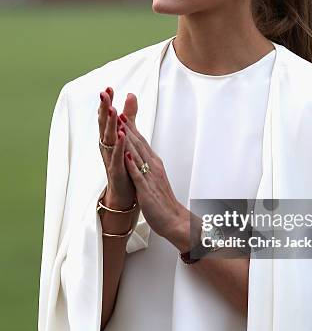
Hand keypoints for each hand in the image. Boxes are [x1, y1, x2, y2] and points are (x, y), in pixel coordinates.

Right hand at [98, 87, 136, 207]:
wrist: (124, 193)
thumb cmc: (124, 163)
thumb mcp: (126, 136)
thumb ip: (128, 116)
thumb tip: (130, 95)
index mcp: (109, 138)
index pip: (107, 117)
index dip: (107, 103)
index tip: (108, 88)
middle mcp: (107, 146)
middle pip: (104, 124)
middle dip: (104, 108)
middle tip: (103, 94)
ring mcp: (110, 158)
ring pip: (109, 138)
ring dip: (110, 124)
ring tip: (112, 110)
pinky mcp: (116, 170)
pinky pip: (116, 156)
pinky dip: (119, 146)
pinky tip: (121, 135)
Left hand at [118, 94, 184, 241]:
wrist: (174, 220)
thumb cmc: (163, 201)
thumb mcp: (154, 178)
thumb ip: (146, 165)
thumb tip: (138, 154)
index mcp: (154, 163)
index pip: (140, 141)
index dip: (130, 127)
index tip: (120, 112)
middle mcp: (153, 166)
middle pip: (138, 143)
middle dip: (127, 127)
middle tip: (117, 110)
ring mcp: (150, 177)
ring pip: (137, 154)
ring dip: (128, 139)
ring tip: (118, 125)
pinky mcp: (147, 190)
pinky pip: (138, 174)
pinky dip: (131, 163)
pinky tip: (125, 154)